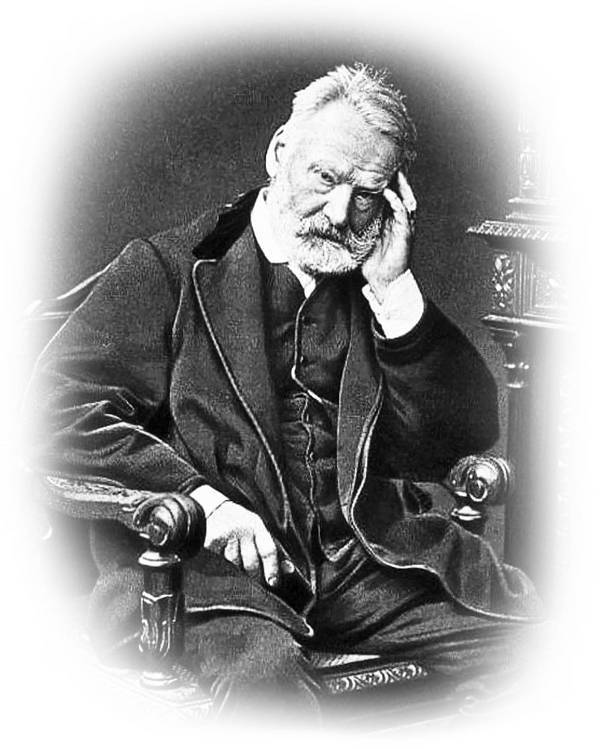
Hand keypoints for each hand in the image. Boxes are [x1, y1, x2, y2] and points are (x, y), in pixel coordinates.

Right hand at [204, 500, 282, 586]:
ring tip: (235, 560)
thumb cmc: (241, 526)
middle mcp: (243, 528)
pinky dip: (222, 563)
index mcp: (257, 525)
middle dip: (254, 576)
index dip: (272, 569)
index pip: (268, 550)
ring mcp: (226, 534)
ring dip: (236, 568)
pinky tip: (221, 556)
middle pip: (251, 563)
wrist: (213, 510)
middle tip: (255, 580)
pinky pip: (220, 562)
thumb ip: (271, 550)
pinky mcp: (212, 540)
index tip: (273, 583)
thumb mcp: (257, 531)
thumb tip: (290, 570)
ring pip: (235, 565)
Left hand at [361, 171, 416, 301]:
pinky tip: (389, 193)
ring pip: (405, 199)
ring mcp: (404, 227)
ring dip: (400, 185)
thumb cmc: (372, 264)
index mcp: (389, 221)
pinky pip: (403, 214)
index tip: (374, 168)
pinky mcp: (406, 234)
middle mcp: (399, 221)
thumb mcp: (359, 240)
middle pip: (401, 193)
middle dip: (396, 178)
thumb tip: (331, 218)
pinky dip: (396, 202)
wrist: (384, 282)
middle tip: (388, 162)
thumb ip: (352, 227)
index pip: (390, 196)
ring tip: (393, 171)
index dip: (385, 182)